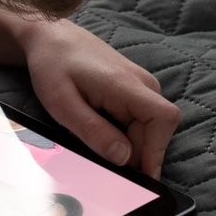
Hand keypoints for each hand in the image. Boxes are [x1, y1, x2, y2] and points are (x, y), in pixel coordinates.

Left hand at [23, 23, 180, 178]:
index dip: (157, 151)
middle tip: (100, 164)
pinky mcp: (135, 90)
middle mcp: (142, 84)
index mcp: (127, 85)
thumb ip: (94, 131)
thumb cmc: (53, 66)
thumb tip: (125, 159)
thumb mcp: (63, 104)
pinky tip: (99, 128)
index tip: (142, 178)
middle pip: (154, 132)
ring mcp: (141, 86)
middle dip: (133, 154)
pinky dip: (122, 133)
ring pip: (146, 129)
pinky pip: (138, 121)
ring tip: (91, 136)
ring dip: (125, 143)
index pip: (164, 119)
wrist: (51, 37)